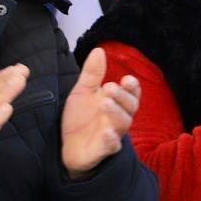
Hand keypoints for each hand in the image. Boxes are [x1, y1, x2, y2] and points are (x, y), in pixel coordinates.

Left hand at [61, 48, 139, 178]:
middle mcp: (118, 118)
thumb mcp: (83, 92)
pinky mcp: (103, 150)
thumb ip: (92, 74)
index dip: (132, 87)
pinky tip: (107, 133)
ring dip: (116, 113)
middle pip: (129, 107)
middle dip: (122, 96)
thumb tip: (99, 50)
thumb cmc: (81, 118)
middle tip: (109, 87)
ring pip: (122, 124)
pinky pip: (111, 146)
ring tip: (105, 103)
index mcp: (116, 102)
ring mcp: (112, 134)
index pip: (131, 93)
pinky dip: (111, 140)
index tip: (127, 79)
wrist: (68, 146)